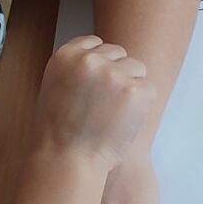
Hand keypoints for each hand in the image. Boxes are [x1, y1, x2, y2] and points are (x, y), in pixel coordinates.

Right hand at [33, 34, 155, 166]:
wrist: (67, 160)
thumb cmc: (59, 131)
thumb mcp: (54, 86)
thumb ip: (75, 67)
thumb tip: (102, 56)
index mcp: (66, 55)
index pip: (95, 44)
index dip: (99, 65)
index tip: (96, 84)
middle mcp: (90, 59)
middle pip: (118, 53)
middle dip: (116, 74)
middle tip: (105, 104)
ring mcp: (114, 74)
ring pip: (136, 67)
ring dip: (131, 86)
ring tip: (113, 112)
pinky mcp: (136, 90)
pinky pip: (148, 88)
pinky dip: (142, 104)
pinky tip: (123, 120)